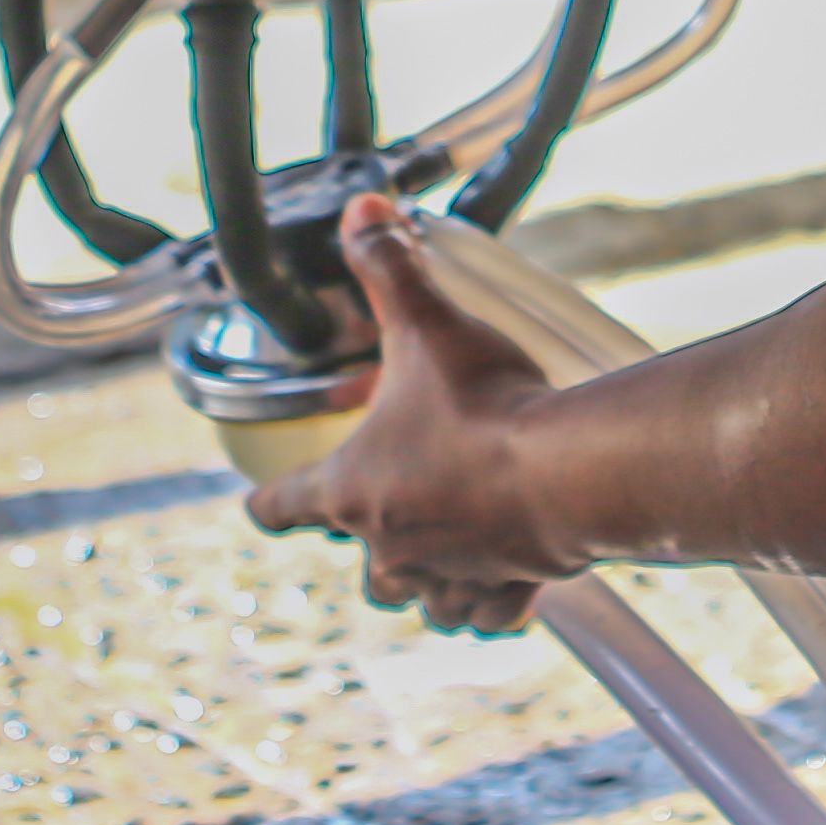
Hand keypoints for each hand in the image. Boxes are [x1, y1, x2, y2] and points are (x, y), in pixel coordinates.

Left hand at [242, 202, 579, 631]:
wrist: (566, 472)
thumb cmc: (485, 404)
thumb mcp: (428, 323)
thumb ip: (390, 268)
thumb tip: (363, 210)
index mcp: (353, 488)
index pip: (284, 506)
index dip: (270, 505)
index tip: (259, 509)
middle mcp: (392, 545)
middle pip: (365, 572)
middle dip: (374, 550)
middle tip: (394, 521)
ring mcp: (449, 576)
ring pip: (424, 603)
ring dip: (431, 585)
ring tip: (453, 554)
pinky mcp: (507, 590)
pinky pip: (488, 614)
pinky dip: (493, 601)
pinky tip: (511, 576)